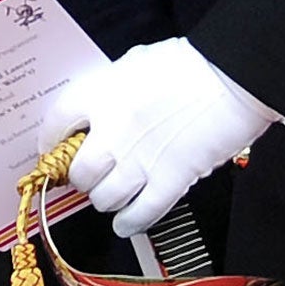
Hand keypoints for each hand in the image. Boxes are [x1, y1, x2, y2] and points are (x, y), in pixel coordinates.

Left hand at [42, 38, 277, 235]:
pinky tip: (126, 222)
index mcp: (98, 95)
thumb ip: (111, 87)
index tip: (52, 150)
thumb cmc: (189, 64)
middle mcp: (112, 131)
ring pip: (104, 198)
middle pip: (78, 172)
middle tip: (90, 176)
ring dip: (106, 199)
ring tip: (113, 194)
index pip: (54, 126)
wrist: (234, 77)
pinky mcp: (171, 179)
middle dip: (82, 178)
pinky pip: (140, 213)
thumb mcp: (134, 63)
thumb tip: (102, 103)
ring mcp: (140, 159)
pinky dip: (130, 222)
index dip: (50, 143)